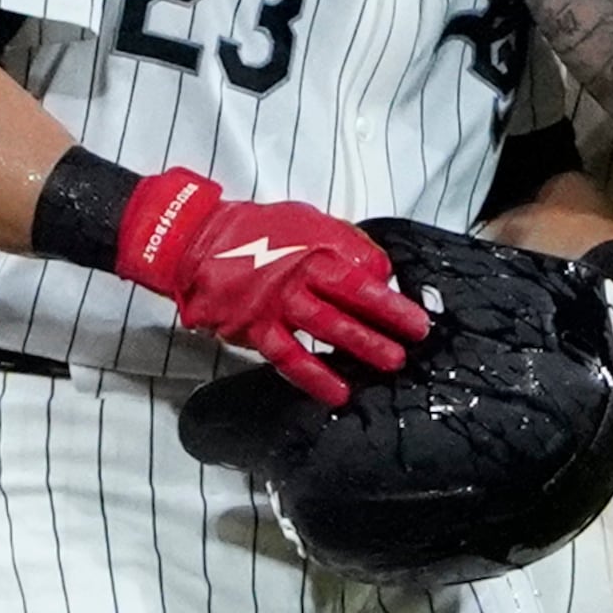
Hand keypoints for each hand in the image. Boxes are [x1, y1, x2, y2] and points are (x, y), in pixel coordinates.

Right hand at [116, 167, 430, 405]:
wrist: (196, 241)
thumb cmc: (256, 231)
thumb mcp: (306, 221)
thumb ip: (343, 243)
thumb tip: (379, 271)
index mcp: (314, 248)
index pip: (363, 272)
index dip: (391, 297)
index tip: (416, 316)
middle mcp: (298, 275)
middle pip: (350, 300)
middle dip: (387, 321)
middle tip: (416, 339)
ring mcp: (275, 303)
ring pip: (325, 328)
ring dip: (359, 348)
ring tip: (389, 364)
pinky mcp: (253, 327)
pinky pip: (288, 356)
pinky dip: (313, 376)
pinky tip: (336, 391)